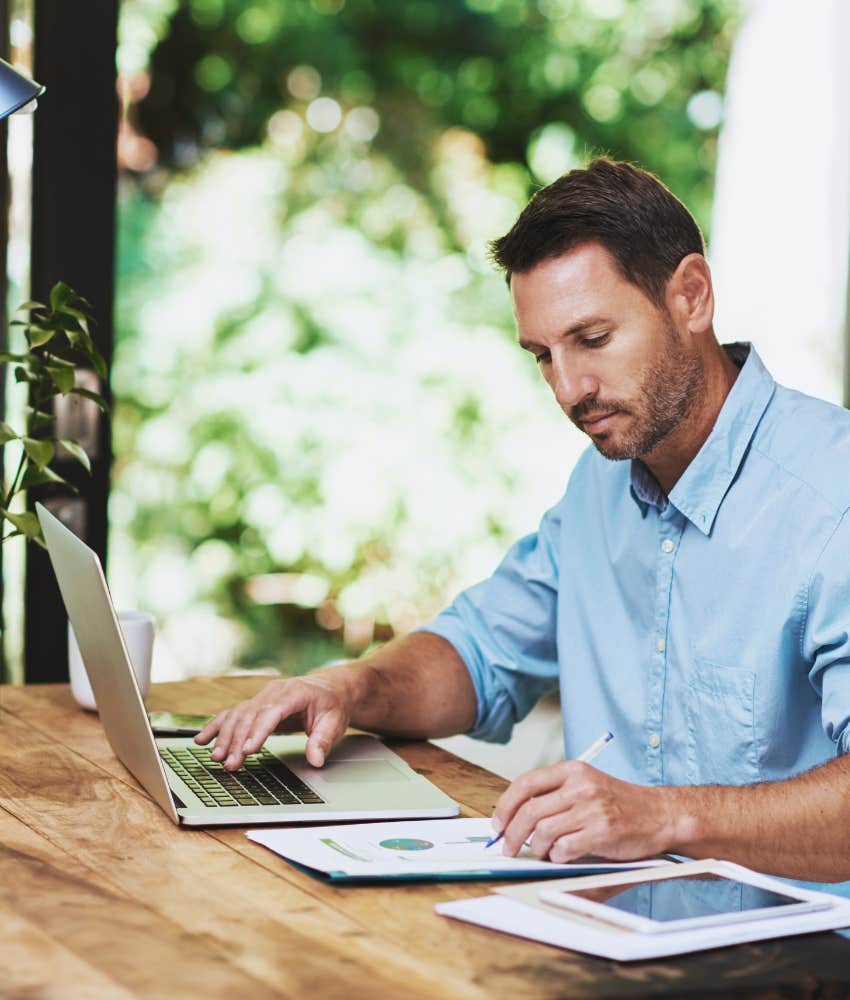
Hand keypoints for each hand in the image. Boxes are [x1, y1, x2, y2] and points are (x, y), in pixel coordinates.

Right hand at [193, 672, 353, 770]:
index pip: (273, 711)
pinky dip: (217, 726)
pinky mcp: (256, 704)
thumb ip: (324, 740)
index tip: (248, 750)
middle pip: (251, 714)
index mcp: (296, 692)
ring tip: (216, 757)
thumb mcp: (335, 722)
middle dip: (239, 740)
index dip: (259, 730)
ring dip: (225, 736)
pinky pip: (233, 713)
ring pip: (239, 714)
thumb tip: (316, 760)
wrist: (330, 688)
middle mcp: (276, 691)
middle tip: (230, 763)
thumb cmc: (332, 705)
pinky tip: (202, 739)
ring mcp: (263, 696)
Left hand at [491, 761, 671, 861]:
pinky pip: (564, 849)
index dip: (505, 805)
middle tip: (507, 847)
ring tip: (541, 851)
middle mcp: (580, 786)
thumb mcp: (586, 785)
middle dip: (511, 833)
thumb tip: (516, 815)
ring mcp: (591, 809)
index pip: (525, 783)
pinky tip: (562, 855)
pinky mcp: (601, 832)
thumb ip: (555, 794)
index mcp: (572, 770)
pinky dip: (557, 856)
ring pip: (542, 831)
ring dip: (536, 847)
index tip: (497, 822)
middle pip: (529, 811)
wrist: (660, 814)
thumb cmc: (620, 803)